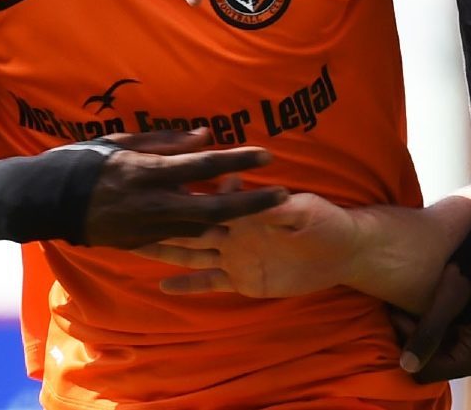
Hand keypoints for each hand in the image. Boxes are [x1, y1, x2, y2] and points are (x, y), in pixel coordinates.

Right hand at [81, 129, 287, 248]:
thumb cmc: (87, 161)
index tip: (267, 155)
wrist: (49, 202)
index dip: (237, 159)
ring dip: (234, 221)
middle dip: (252, 202)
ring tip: (262, 213)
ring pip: (203, 229)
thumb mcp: (124, 141)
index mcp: (149, 171)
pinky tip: (227, 235)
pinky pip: (182, 243)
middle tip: (282, 195)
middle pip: (215, 205)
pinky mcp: (142, 244)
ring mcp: (149, 228)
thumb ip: (167, 141)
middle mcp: (155, 203)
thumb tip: (206, 135)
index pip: (203, 165)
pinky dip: (206, 239)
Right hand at [132, 191, 363, 297]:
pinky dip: (188, 285)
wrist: (340, 251)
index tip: (161, 185)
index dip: (191, 194)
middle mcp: (233, 233)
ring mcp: (233, 257)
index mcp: (246, 214)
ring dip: (166, 251)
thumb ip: (279, 208)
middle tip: (130, 217)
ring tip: (134, 247)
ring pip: (191, 252)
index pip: (213, 200)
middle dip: (163, 223)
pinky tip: (163, 285)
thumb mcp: (304, 211)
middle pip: (191, 226)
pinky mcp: (241, 279)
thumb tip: (259, 200)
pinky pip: (209, 281)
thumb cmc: (325, 221)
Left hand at [391, 263, 470, 382]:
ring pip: (450, 352)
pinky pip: (464, 343)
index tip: (401, 313)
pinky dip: (449, 328)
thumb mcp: (448, 298)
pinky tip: (442, 306)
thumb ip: (427, 334)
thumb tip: (406, 367)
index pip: (427, 370)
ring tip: (421, 305)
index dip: (409, 343)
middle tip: (407, 308)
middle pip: (440, 363)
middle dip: (420, 338)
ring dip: (433, 332)